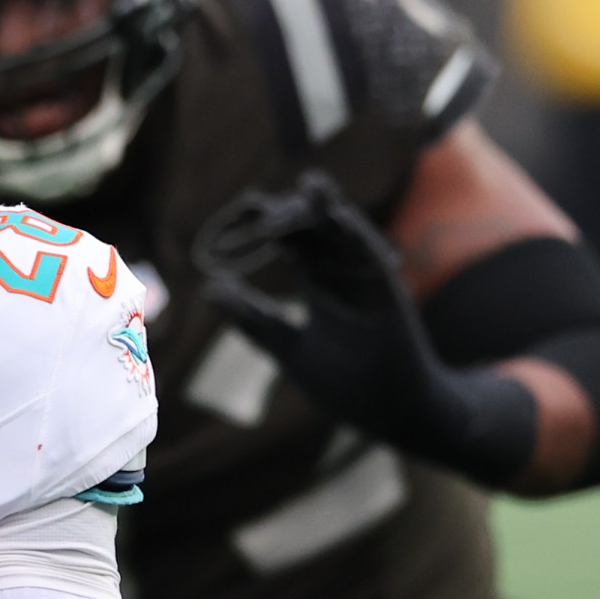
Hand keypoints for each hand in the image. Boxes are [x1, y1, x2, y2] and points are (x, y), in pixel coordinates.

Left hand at [192, 170, 534, 485]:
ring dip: (326, 211)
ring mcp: (367, 280)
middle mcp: (342, 275)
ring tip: (307, 187)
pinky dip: (355, 235)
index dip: (268, 224)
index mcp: (318, 285)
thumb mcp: (289, 348)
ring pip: (345, 235)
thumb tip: (208, 289)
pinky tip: (336, 217)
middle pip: (315, 231)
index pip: (291, 243)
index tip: (242, 208)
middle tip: (256, 203)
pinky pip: (374, 257)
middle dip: (289, 214)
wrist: (390, 411)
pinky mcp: (390, 292)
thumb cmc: (345, 384)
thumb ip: (253, 319)